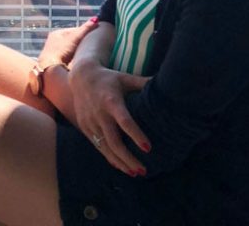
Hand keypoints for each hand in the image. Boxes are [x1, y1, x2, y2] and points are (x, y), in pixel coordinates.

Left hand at [37, 18, 99, 68]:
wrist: (48, 70)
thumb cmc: (61, 51)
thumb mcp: (75, 38)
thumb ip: (85, 29)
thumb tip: (96, 19)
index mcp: (57, 33)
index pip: (74, 31)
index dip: (85, 34)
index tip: (95, 38)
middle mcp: (53, 42)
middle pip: (72, 42)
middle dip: (81, 45)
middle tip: (92, 49)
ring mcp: (53, 54)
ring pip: (70, 52)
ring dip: (77, 54)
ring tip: (86, 58)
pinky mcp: (54, 64)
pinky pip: (67, 61)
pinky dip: (73, 62)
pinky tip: (78, 66)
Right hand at [69, 60, 150, 174]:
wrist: (81, 77)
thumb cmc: (109, 78)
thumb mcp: (125, 78)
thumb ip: (143, 83)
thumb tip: (167, 82)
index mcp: (111, 101)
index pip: (124, 121)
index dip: (136, 135)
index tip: (148, 149)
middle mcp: (99, 113)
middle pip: (114, 141)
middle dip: (129, 158)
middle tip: (144, 170)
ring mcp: (90, 122)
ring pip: (105, 148)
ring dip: (120, 163)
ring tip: (135, 173)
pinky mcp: (84, 127)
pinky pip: (98, 146)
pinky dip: (110, 157)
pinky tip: (121, 166)